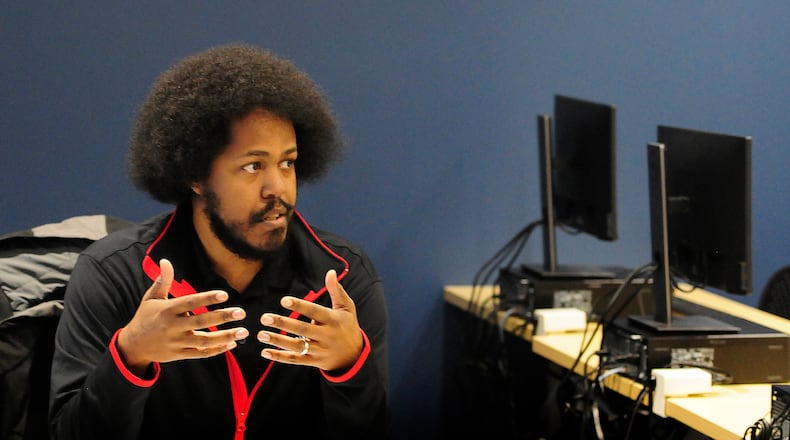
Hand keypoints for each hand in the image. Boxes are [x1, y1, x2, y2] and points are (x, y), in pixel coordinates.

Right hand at [117, 258, 248, 375]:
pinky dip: (217, 350)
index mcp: (167, 310)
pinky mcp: (179, 355)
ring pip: (204, 341)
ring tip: (243, 331)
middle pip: (200, 322)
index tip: (225, 294)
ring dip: (225, 337)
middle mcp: (172, 326)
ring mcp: (176, 342)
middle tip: (241, 312)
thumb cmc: (145, 317)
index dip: (207, 298)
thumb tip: (165, 261)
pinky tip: (232, 344)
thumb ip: (163, 280)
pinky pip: (201, 354)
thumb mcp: (151, 298)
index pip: (190, 302)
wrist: (133, 345)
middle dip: (222, 317)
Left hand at [257, 269, 362, 370]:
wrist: (354, 356)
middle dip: (283, 323)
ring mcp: (320, 350)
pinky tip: (265, 352)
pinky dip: (279, 357)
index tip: (283, 300)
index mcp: (333, 320)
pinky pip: (295, 359)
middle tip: (265, 317)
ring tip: (261, 334)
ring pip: (297, 346)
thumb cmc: (347, 326)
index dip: (300, 306)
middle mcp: (326, 336)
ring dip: (278, 341)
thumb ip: (337, 290)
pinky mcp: (313, 361)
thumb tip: (331, 272)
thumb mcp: (346, 308)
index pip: (315, 312)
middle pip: (303, 329)